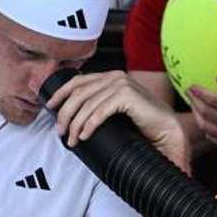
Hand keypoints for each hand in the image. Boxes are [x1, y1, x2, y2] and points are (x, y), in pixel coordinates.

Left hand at [46, 70, 189, 169]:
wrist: (167, 131)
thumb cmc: (143, 124)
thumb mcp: (116, 111)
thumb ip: (101, 106)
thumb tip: (74, 117)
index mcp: (111, 77)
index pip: (78, 81)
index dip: (61, 94)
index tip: (50, 107)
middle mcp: (115, 77)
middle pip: (78, 93)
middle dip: (65, 113)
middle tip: (60, 130)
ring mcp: (121, 85)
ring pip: (87, 104)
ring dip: (75, 124)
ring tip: (71, 139)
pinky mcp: (127, 96)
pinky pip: (99, 112)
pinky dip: (89, 125)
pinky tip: (84, 136)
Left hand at [186, 75, 216, 148]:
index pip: (213, 101)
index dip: (200, 93)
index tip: (192, 86)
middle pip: (207, 114)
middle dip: (195, 101)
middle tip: (188, 92)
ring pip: (208, 128)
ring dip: (197, 115)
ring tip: (193, 105)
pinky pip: (216, 139)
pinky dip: (208, 132)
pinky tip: (205, 127)